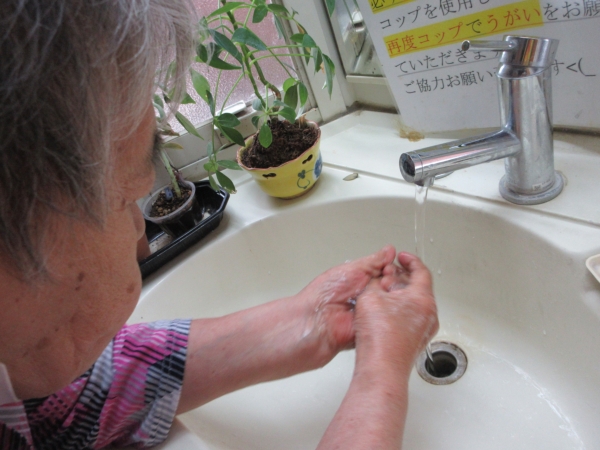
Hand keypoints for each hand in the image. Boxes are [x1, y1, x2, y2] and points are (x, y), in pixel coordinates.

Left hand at [294, 245, 396, 365]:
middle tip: (385, 281)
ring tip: (383, 292)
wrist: (316, 320)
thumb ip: (372, 262)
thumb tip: (389, 251)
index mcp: (363, 280)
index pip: (388, 272)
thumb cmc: (324, 294)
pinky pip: (392, 318)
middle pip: (395, 286)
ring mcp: (374, 311)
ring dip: (393, 295)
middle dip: (393, 281)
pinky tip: (387, 306)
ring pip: (396, 301)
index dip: (391, 269)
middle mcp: (370, 295)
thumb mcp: (351, 270)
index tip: (389, 268)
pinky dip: (391, 312)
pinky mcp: (376, 326)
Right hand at [354, 252, 437, 376]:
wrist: (382, 369)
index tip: (402, 257)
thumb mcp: (370, 298)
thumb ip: (373, 284)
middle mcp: (428, 315)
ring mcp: (423, 330)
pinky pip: (409, 318)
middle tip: (388, 273)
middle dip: (401, 278)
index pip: (421, 271)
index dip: (410, 260)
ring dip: (399, 295)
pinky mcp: (414, 341)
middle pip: (418, 288)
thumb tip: (374, 281)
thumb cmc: (381, 338)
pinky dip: (398, 309)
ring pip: (413, 304)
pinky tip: (381, 312)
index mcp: (423, 299)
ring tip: (381, 292)